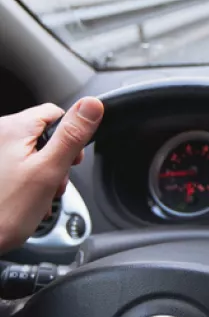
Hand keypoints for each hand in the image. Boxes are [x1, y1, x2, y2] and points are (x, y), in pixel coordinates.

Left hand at [0, 97, 102, 252]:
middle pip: (44, 135)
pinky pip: (17, 165)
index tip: (71, 160)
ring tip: (39, 196)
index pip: (56, 113)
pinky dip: (27, 181)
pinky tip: (26, 199)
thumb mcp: (49, 170)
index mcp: (12, 128)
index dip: (71, 137)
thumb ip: (72, 135)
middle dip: (56, 160)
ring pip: (32, 152)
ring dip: (43, 174)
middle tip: (54, 183)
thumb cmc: (3, 212)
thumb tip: (92, 105)